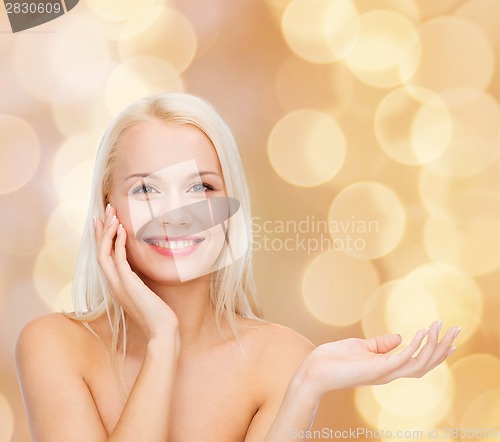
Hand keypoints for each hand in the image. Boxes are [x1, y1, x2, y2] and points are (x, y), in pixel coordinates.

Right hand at [94, 204, 178, 342]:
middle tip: (105, 209)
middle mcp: (112, 284)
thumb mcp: (145, 293)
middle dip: (102, 229)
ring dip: (108, 232)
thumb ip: (139, 281)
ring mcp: (118, 284)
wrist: (161, 331)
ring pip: (104, 253)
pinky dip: (119, 243)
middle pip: (99, 251)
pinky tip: (123, 230)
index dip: (102, 238)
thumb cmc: (157, 314)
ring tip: (112, 214)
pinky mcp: (128, 285)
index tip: (103, 221)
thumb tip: (142, 271)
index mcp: (115, 285)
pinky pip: (119, 259)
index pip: (103, 256)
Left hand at [298, 321, 459, 398]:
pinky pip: (402, 358)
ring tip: (441, 327)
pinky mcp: (376, 369)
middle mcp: (389, 373)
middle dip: (442, 348)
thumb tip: (398, 337)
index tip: (449, 337)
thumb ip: (380, 344)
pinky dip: (415, 345)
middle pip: (425, 364)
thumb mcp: (361, 347)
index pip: (419, 362)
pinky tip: (422, 331)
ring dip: (433, 345)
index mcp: (387, 368)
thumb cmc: (334, 359)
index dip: (436, 352)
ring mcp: (384, 373)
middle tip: (457, 330)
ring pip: (419, 363)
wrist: (314, 369)